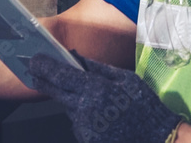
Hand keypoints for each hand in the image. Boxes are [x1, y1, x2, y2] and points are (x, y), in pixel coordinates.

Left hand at [29, 53, 182, 142]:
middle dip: (45, 81)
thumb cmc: (145, 107)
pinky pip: (78, 120)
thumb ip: (98, 68)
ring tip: (95, 98)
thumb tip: (76, 57)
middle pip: (57, 92)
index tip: (33, 60)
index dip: (44, 67)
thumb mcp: (126, 79)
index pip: (62, 76)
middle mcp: (85, 110)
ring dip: (72, 100)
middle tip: (34, 72)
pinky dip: (83, 114)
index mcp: (96, 90)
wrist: (157, 139)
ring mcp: (84, 127)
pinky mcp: (85, 138)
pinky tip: (100, 114)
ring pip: (68, 107)